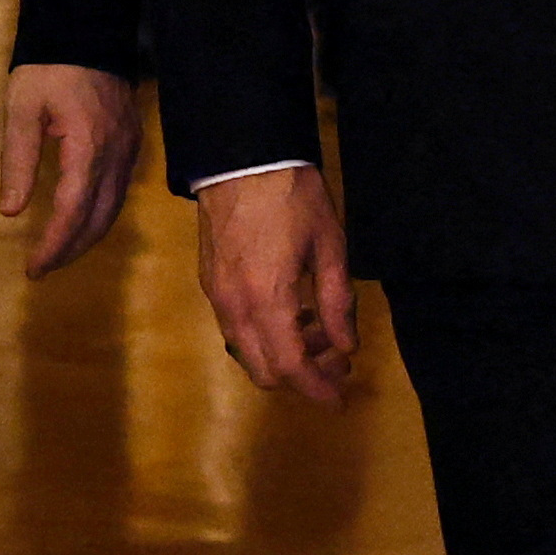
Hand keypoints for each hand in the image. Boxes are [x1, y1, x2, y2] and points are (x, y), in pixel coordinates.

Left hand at [0, 64, 141, 274]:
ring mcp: (129, 149)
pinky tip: (82, 220)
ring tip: (59, 252)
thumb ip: (18, 162)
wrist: (86, 29)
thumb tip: (10, 211)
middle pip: (99, 218)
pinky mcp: (132, 142)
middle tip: (42, 268)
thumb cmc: (48, 69)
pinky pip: (120, 191)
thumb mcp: (22, 111)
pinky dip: (101, 214)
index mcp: (88, 147)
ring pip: (114, 208)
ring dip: (88, 235)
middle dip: (71, 248)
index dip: (55, 244)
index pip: (73, 211)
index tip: (34, 267)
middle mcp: (116, 155)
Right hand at [193, 168, 357, 404]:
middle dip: (302, 376)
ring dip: (282, 355)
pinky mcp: (210, 282)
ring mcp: (217, 296)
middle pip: (264, 370)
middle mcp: (235, 307)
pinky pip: (235, 329)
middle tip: (335, 359)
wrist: (242, 156)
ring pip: (246, 352)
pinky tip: (290, 311)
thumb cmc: (294, 195)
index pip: (292, 367)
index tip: (339, 398)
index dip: (317, 388)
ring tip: (318, 329)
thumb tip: (345, 347)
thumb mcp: (330, 247)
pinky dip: (264, 335)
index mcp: (268, 300)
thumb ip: (337, 303)